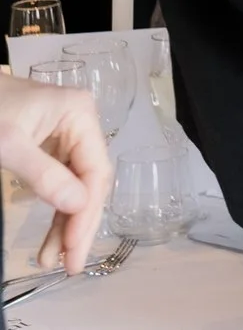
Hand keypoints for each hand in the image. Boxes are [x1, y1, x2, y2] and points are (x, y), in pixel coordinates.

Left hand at [0, 76, 110, 272]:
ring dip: (66, 223)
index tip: (73, 249)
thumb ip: (44, 175)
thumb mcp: (9, 145)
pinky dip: (55, 209)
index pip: (95, 171)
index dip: (86, 213)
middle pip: (90, 182)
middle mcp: (81, 124)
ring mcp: (67, 136)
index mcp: (81, 115)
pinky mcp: (50, 147)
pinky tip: (52, 234)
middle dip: (78, 224)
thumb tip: (78, 207)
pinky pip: (61, 182)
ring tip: (53, 259)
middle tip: (70, 264)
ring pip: (76, 186)